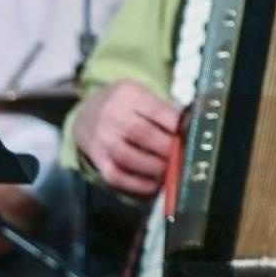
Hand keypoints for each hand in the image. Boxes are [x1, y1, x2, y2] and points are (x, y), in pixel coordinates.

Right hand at [73, 80, 180, 195]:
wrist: (85, 112)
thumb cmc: (122, 103)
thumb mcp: (138, 93)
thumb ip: (160, 107)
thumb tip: (188, 128)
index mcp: (127, 94)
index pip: (156, 110)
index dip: (176, 125)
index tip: (190, 134)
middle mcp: (111, 116)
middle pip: (144, 135)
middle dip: (168, 148)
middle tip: (183, 155)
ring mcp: (102, 140)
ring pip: (129, 158)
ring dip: (155, 167)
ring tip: (170, 169)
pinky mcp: (97, 159)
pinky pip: (116, 176)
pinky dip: (137, 184)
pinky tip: (154, 183)